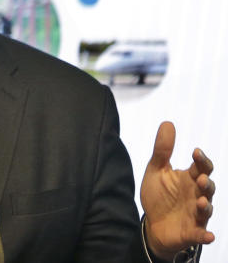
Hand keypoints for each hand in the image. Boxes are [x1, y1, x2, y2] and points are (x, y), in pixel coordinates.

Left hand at [141, 121, 214, 258]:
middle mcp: (196, 195)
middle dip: (206, 183)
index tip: (196, 152)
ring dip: (206, 206)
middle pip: (208, 187)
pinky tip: (208, 236)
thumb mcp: (156, 170)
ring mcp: (196, 214)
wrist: (152, 223)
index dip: (202, 160)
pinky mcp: (192, 232)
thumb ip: (162, 150)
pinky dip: (205, 236)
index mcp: (189, 179)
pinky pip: (201, 235)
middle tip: (199, 178)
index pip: (201, 167)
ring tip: (201, 201)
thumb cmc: (158, 195)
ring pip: (207, 210)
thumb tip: (168, 123)